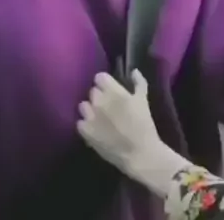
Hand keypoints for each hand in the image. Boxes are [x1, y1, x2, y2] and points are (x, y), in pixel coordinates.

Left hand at [78, 70, 187, 194]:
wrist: (139, 153)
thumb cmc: (144, 124)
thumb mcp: (144, 100)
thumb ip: (139, 83)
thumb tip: (134, 71)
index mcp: (114, 91)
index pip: (99, 77)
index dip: (105, 82)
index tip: (110, 89)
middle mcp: (99, 101)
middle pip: (92, 91)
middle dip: (99, 96)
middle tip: (108, 105)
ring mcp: (90, 116)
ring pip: (83, 105)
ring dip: (90, 110)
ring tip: (99, 118)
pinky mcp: (85, 131)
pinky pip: (80, 122)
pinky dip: (86, 125)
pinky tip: (95, 130)